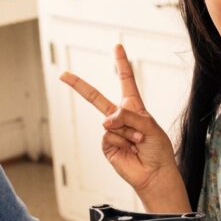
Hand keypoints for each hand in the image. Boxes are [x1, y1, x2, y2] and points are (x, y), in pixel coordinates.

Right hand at [59, 44, 179, 202]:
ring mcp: (111, 131)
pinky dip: (122, 141)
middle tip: (63, 75)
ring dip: (129, 132)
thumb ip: (127, 117)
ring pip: (111, 122)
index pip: (126, 81)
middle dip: (79, 85)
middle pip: (96, 98)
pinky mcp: (106, 145)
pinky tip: (130, 149)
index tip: (117, 47)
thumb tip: (104, 121)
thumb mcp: (149, 126)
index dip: (121, 64)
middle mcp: (119, 117)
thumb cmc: (157, 149)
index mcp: (134, 107)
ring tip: (138, 143)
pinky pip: (109, 136)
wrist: (154, 173)